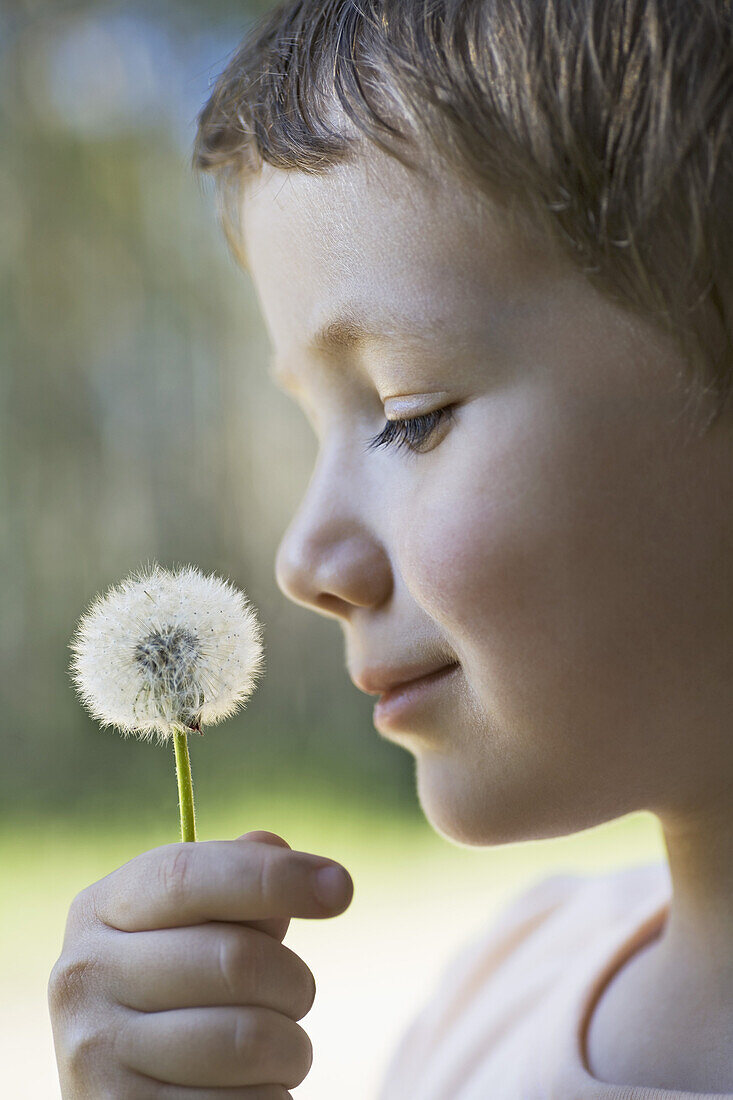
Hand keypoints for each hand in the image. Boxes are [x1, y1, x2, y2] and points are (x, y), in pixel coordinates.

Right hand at [48, 830, 353, 1097]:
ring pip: (250, 1040)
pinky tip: (246, 1090)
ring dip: (291, 1048)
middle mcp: (82, 977)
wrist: (129, 1092)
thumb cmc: (181, 991)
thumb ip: (236, 882)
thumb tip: (274, 847)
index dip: (273, 877)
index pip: (190, 876)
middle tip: (296, 994)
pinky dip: (270, 1097)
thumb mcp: (197, 926)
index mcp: (100, 910)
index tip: (341, 888)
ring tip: (274, 1048)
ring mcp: (93, 1057)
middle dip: (293, 979)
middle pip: (235, 958)